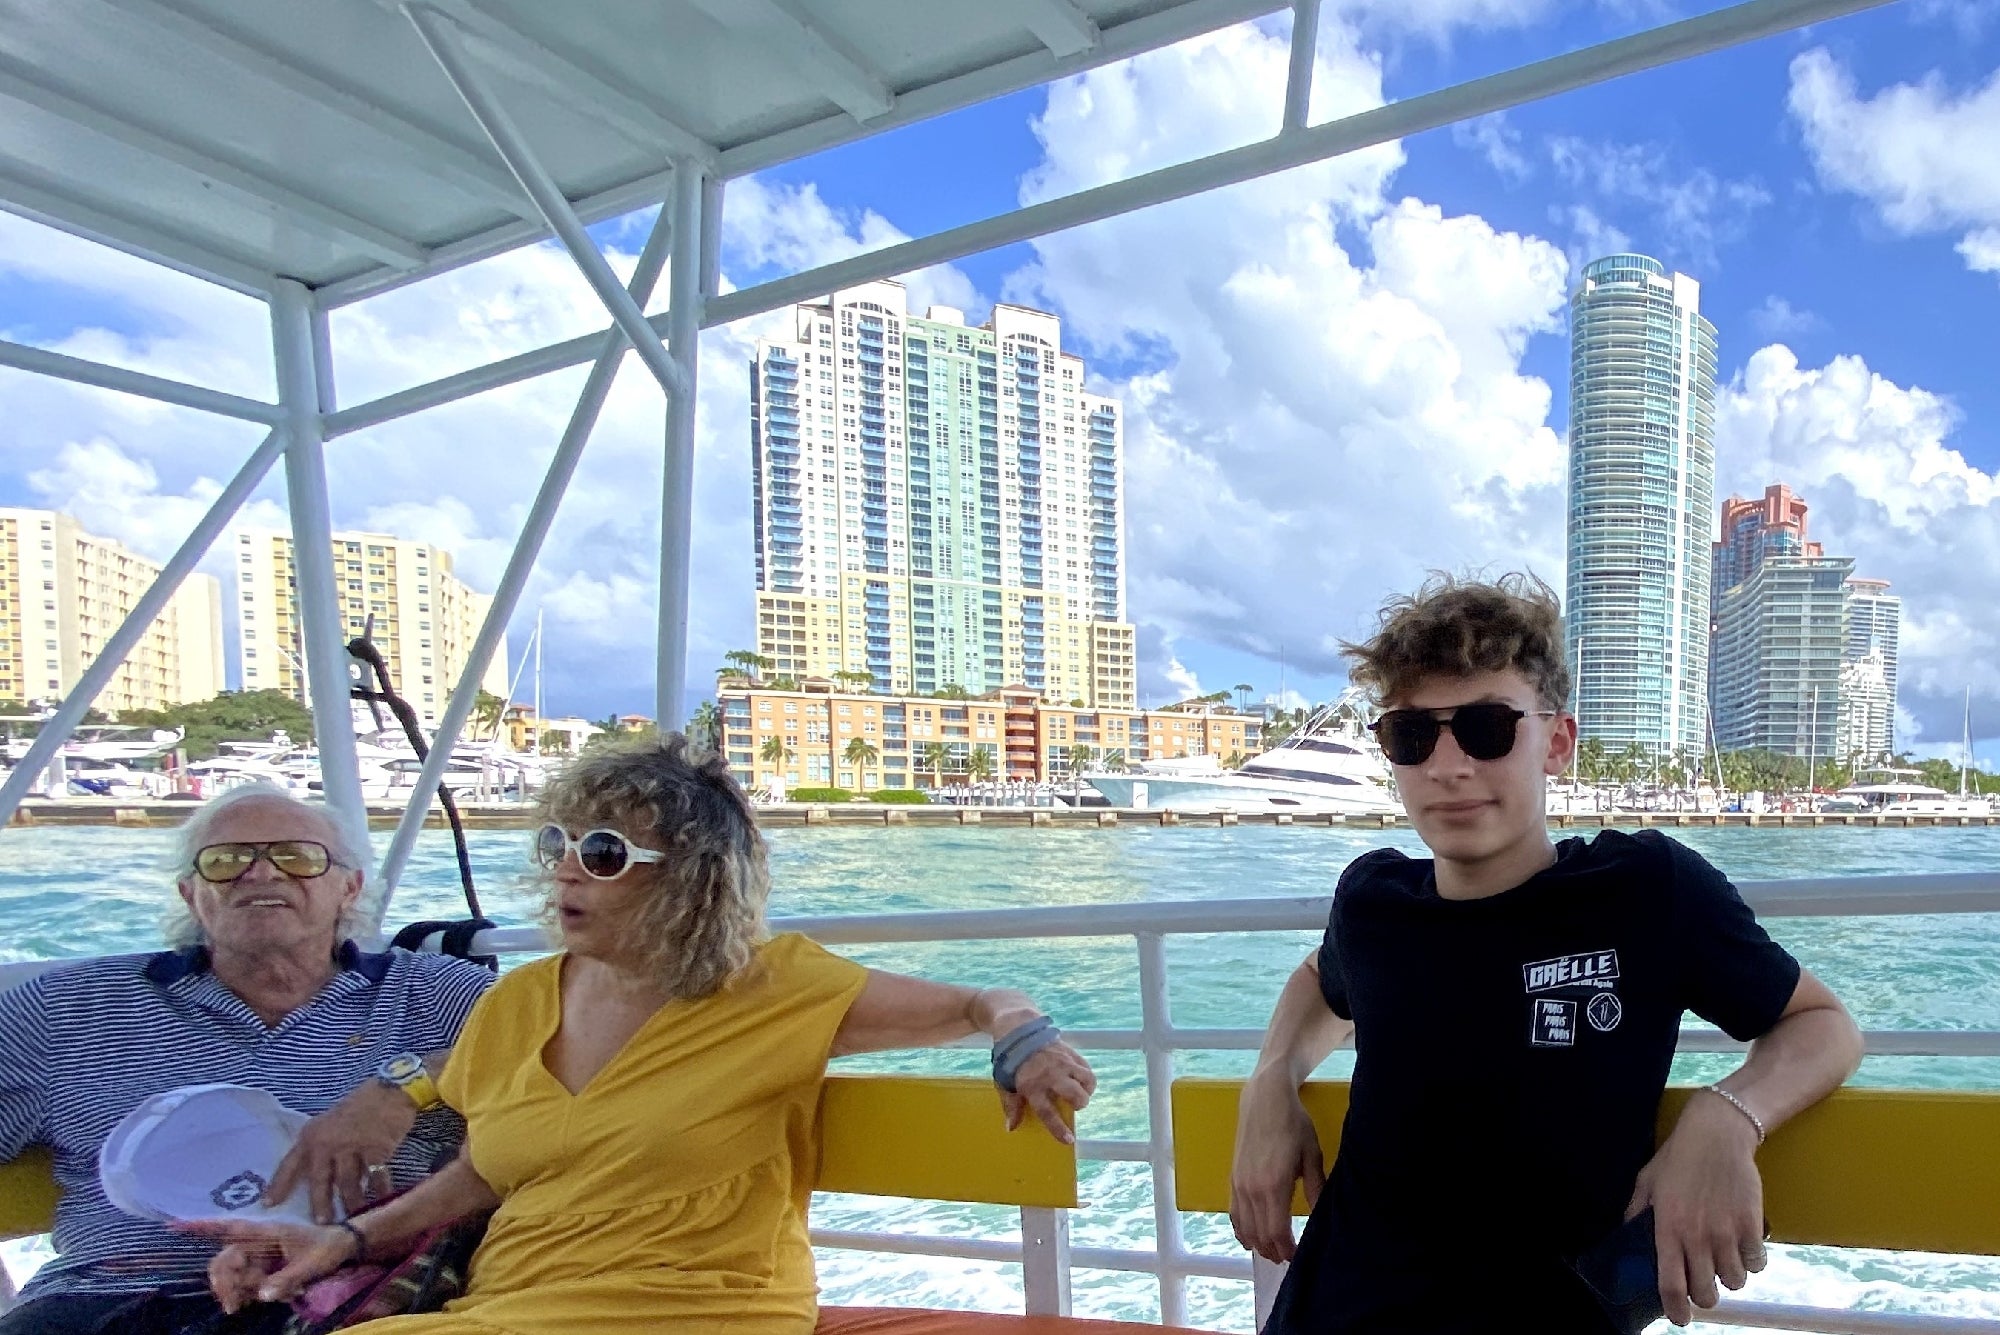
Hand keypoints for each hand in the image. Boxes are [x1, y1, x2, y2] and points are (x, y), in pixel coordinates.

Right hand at [186, 1219, 358, 1312]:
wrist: (341, 1248)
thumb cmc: (326, 1247)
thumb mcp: (311, 1263)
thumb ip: (287, 1279)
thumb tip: (261, 1295)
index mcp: (264, 1232)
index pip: (227, 1227)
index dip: (201, 1227)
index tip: (174, 1227)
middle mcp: (255, 1242)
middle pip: (223, 1262)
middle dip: (225, 1284)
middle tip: (234, 1306)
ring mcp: (256, 1256)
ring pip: (232, 1277)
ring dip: (242, 1292)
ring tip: (272, 1295)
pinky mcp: (259, 1269)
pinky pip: (244, 1284)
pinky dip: (252, 1294)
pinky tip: (275, 1294)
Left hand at [268, 1079, 416, 1222]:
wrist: (388, 1092)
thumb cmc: (357, 1109)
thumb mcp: (328, 1124)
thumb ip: (319, 1148)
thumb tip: (315, 1180)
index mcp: (311, 1136)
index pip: (289, 1165)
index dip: (278, 1186)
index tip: (268, 1205)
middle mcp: (327, 1143)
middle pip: (320, 1181)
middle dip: (320, 1204)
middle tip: (322, 1225)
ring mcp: (352, 1146)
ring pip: (348, 1183)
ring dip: (351, 1202)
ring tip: (354, 1217)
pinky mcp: (376, 1149)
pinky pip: (375, 1177)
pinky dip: (379, 1190)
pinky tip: (381, 1199)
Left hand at [1002, 1040, 1094, 1144]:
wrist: (1017, 1030)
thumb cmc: (1010, 1061)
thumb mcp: (1004, 1084)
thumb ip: (1010, 1106)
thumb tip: (1012, 1128)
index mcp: (1031, 1085)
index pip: (1048, 1112)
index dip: (1059, 1129)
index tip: (1069, 1141)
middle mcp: (1050, 1075)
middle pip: (1075, 1095)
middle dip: (1080, 1104)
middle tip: (1075, 1105)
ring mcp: (1063, 1062)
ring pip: (1087, 1081)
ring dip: (1087, 1090)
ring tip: (1080, 1092)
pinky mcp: (1070, 1052)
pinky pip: (1087, 1068)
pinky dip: (1087, 1077)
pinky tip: (1080, 1080)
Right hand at [1229, 1070, 1323, 1262]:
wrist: (1264, 1098)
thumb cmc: (1293, 1124)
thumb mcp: (1312, 1155)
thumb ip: (1316, 1189)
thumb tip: (1322, 1217)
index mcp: (1273, 1185)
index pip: (1276, 1232)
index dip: (1287, 1250)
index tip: (1298, 1257)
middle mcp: (1251, 1189)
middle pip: (1259, 1234)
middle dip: (1273, 1251)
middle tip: (1288, 1258)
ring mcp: (1238, 1184)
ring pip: (1244, 1227)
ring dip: (1258, 1243)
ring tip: (1272, 1250)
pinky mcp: (1232, 1177)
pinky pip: (1233, 1212)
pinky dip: (1241, 1229)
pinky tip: (1249, 1237)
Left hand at [1626, 1092, 1766, 1325]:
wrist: (1717, 1134)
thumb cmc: (1678, 1157)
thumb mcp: (1647, 1181)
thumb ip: (1637, 1212)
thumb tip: (1628, 1235)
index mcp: (1667, 1229)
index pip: (1671, 1284)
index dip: (1676, 1309)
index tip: (1680, 1318)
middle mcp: (1697, 1237)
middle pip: (1707, 1292)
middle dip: (1706, 1295)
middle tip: (1704, 1284)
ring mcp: (1727, 1233)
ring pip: (1735, 1282)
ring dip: (1730, 1276)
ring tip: (1724, 1257)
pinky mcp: (1753, 1226)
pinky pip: (1757, 1264)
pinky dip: (1752, 1262)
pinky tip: (1743, 1246)